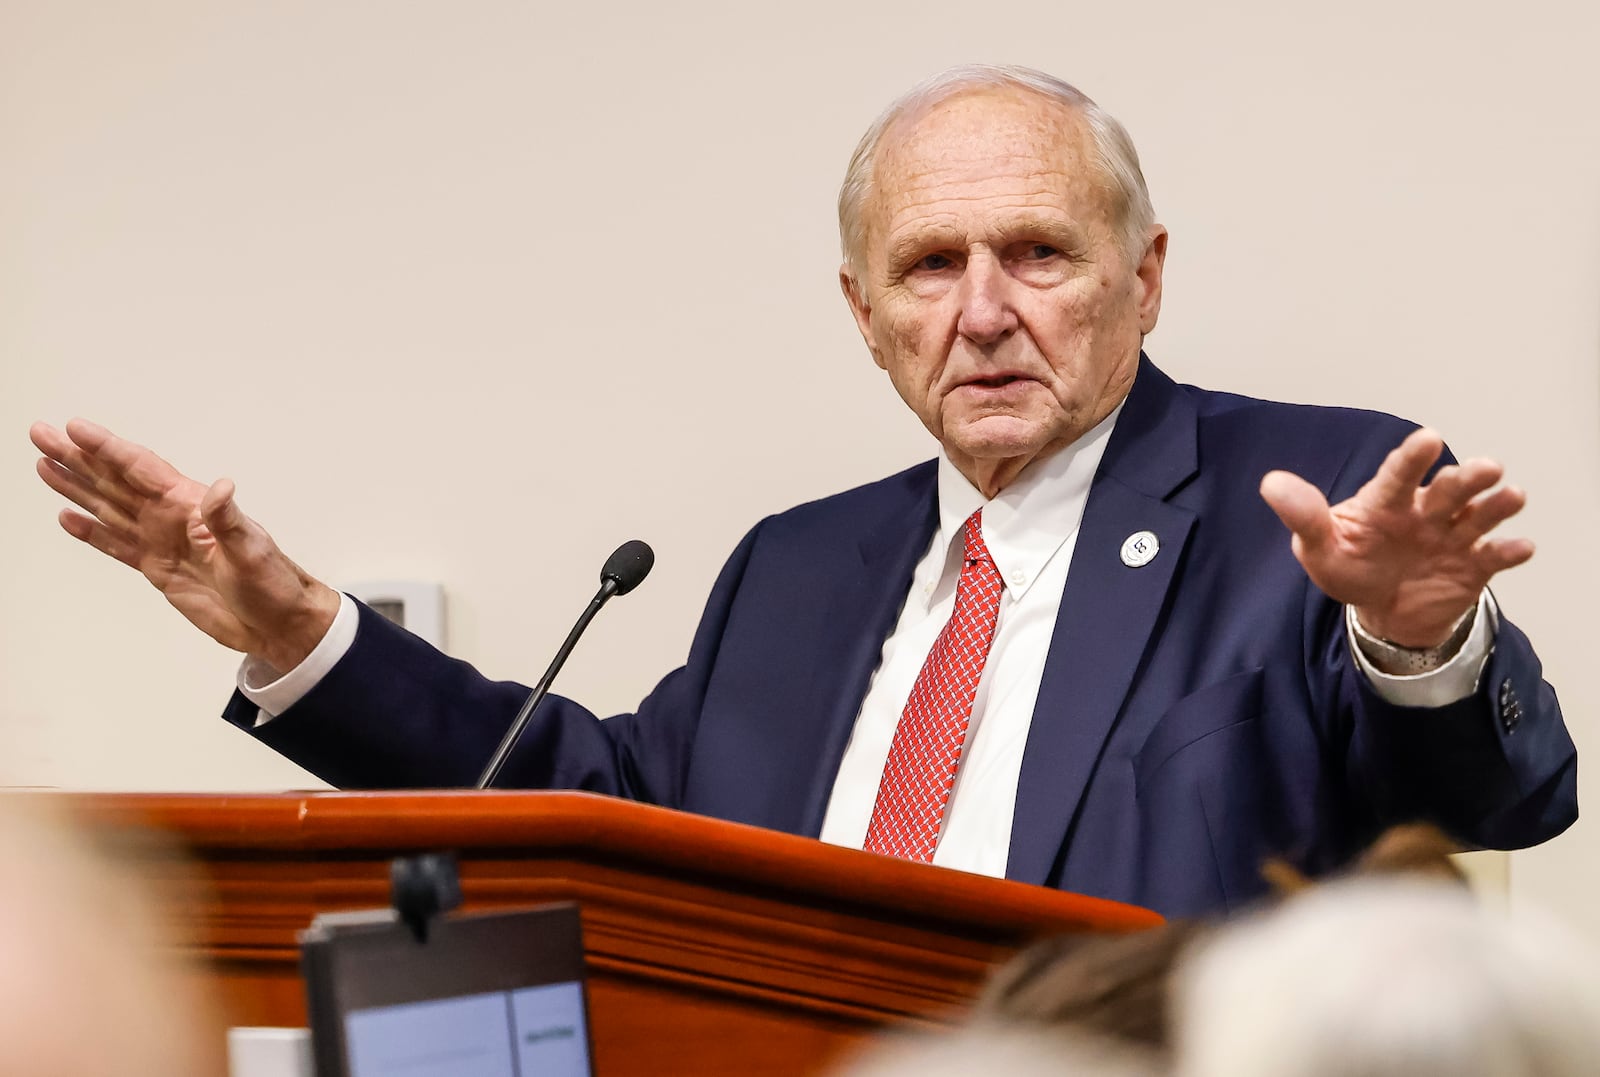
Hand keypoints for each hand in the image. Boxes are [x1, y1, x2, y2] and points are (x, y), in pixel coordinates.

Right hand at [31, 419, 339, 671]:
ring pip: (109, 507)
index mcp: (191, 505)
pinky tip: (68, 517)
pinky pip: (117, 545)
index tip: (75, 428)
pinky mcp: (158, 569)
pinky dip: (91, 532)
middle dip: (78, 458)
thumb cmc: (273, 583)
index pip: (141, 469)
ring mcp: (162, 542)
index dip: (108, 449)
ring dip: (77, 487)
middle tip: (40, 434)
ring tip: (45, 465)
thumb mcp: (252, 550)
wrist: (277, 623)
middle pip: (115, 480)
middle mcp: (172, 517)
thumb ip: (228, 520)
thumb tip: (222, 488)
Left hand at [1259, 428, 1532, 647]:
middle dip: (1468, 478)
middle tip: (1487, 467)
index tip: (1428, 438)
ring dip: (1497, 505)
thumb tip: (1271, 483)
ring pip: (1479, 515)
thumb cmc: (1351, 567)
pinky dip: (1508, 551)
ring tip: (1512, 496)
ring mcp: (1452, 537)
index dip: (1412, 457)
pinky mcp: (1473, 566)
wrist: (1383, 611)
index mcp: (1386, 502)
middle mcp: (1425, 512)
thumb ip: (1303, 517)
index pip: (1399, 475)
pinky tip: (1520, 547)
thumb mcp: (1319, 548)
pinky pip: (1494, 557)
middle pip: (1449, 489)